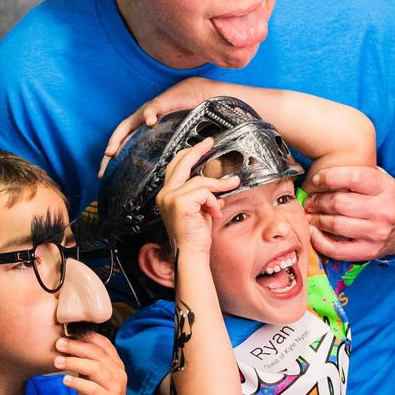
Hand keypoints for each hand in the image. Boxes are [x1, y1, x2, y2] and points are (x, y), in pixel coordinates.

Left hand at [57, 329, 129, 394]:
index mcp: (117, 366)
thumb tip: (69, 346)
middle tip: (59, 343)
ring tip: (57, 361)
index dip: (86, 336)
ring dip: (74, 361)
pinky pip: (92, 388)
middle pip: (97, 353)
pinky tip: (65, 380)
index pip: (104, 344)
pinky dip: (77, 382)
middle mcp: (119, 374)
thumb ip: (86, 365)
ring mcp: (115, 388)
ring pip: (95, 368)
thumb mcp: (92, 381)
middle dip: (76, 346)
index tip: (68, 332)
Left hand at [101, 78, 222, 173]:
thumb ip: (164, 151)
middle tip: (102, 170)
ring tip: (111, 152)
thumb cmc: (184, 116)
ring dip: (118, 138)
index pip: (123, 145)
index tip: (104, 176)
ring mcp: (148, 111)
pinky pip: (153, 108)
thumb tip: (163, 174)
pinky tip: (150, 122)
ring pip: (128, 125)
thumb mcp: (172, 137)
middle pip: (120, 137)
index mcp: (142, 128)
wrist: (197, 93)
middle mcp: (141, 120)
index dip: (113, 159)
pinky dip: (150, 115)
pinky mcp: (162, 102)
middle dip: (109, 152)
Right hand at [155, 138, 238, 258]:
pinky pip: (204, 192)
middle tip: (209, 141)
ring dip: (218, 186)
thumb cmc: (195, 236)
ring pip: (200, 181)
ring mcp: (170, 198)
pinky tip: (214, 213)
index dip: (188, 155)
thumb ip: (205, 196)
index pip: (175, 168)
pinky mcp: (180, 203)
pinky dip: (213, 202)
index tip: (202, 146)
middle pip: (181, 163)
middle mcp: (165, 194)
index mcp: (167, 195)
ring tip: (230, 188)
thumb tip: (220, 185)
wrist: (192, 253)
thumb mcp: (201, 210)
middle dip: (197, 150)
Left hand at [302, 163, 394, 260]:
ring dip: (316, 219)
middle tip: (308, 200)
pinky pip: (337, 250)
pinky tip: (313, 232)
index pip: (354, 177)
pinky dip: (320, 241)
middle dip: (318, 201)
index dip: (329, 177)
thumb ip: (357, 173)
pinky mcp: (370, 251)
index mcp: (385, 187)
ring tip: (309, 214)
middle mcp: (383, 210)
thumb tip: (320, 171)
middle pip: (340, 203)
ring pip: (336, 225)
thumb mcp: (379, 179)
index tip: (317, 179)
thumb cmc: (383, 198)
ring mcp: (377, 233)